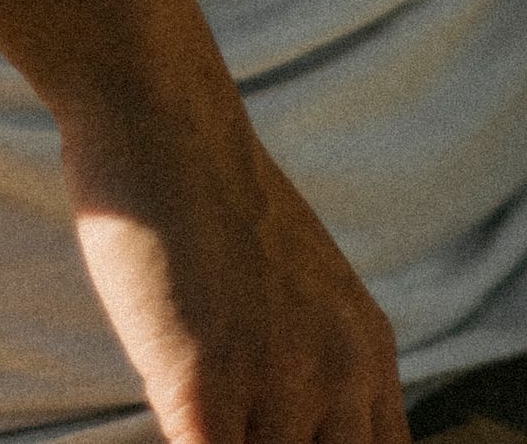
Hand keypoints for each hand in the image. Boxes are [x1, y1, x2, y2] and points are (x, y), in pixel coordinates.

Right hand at [61, 95, 407, 443]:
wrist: (159, 114)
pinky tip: (171, 412)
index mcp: (367, 349)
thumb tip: (288, 423)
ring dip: (227, 440)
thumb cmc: (205, 192)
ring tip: (192, 408)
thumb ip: (310, 354)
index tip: (278, 432)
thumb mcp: (296, 278)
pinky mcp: (205, 386)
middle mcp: (339, 372)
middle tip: (237, 420)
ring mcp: (276, 380)